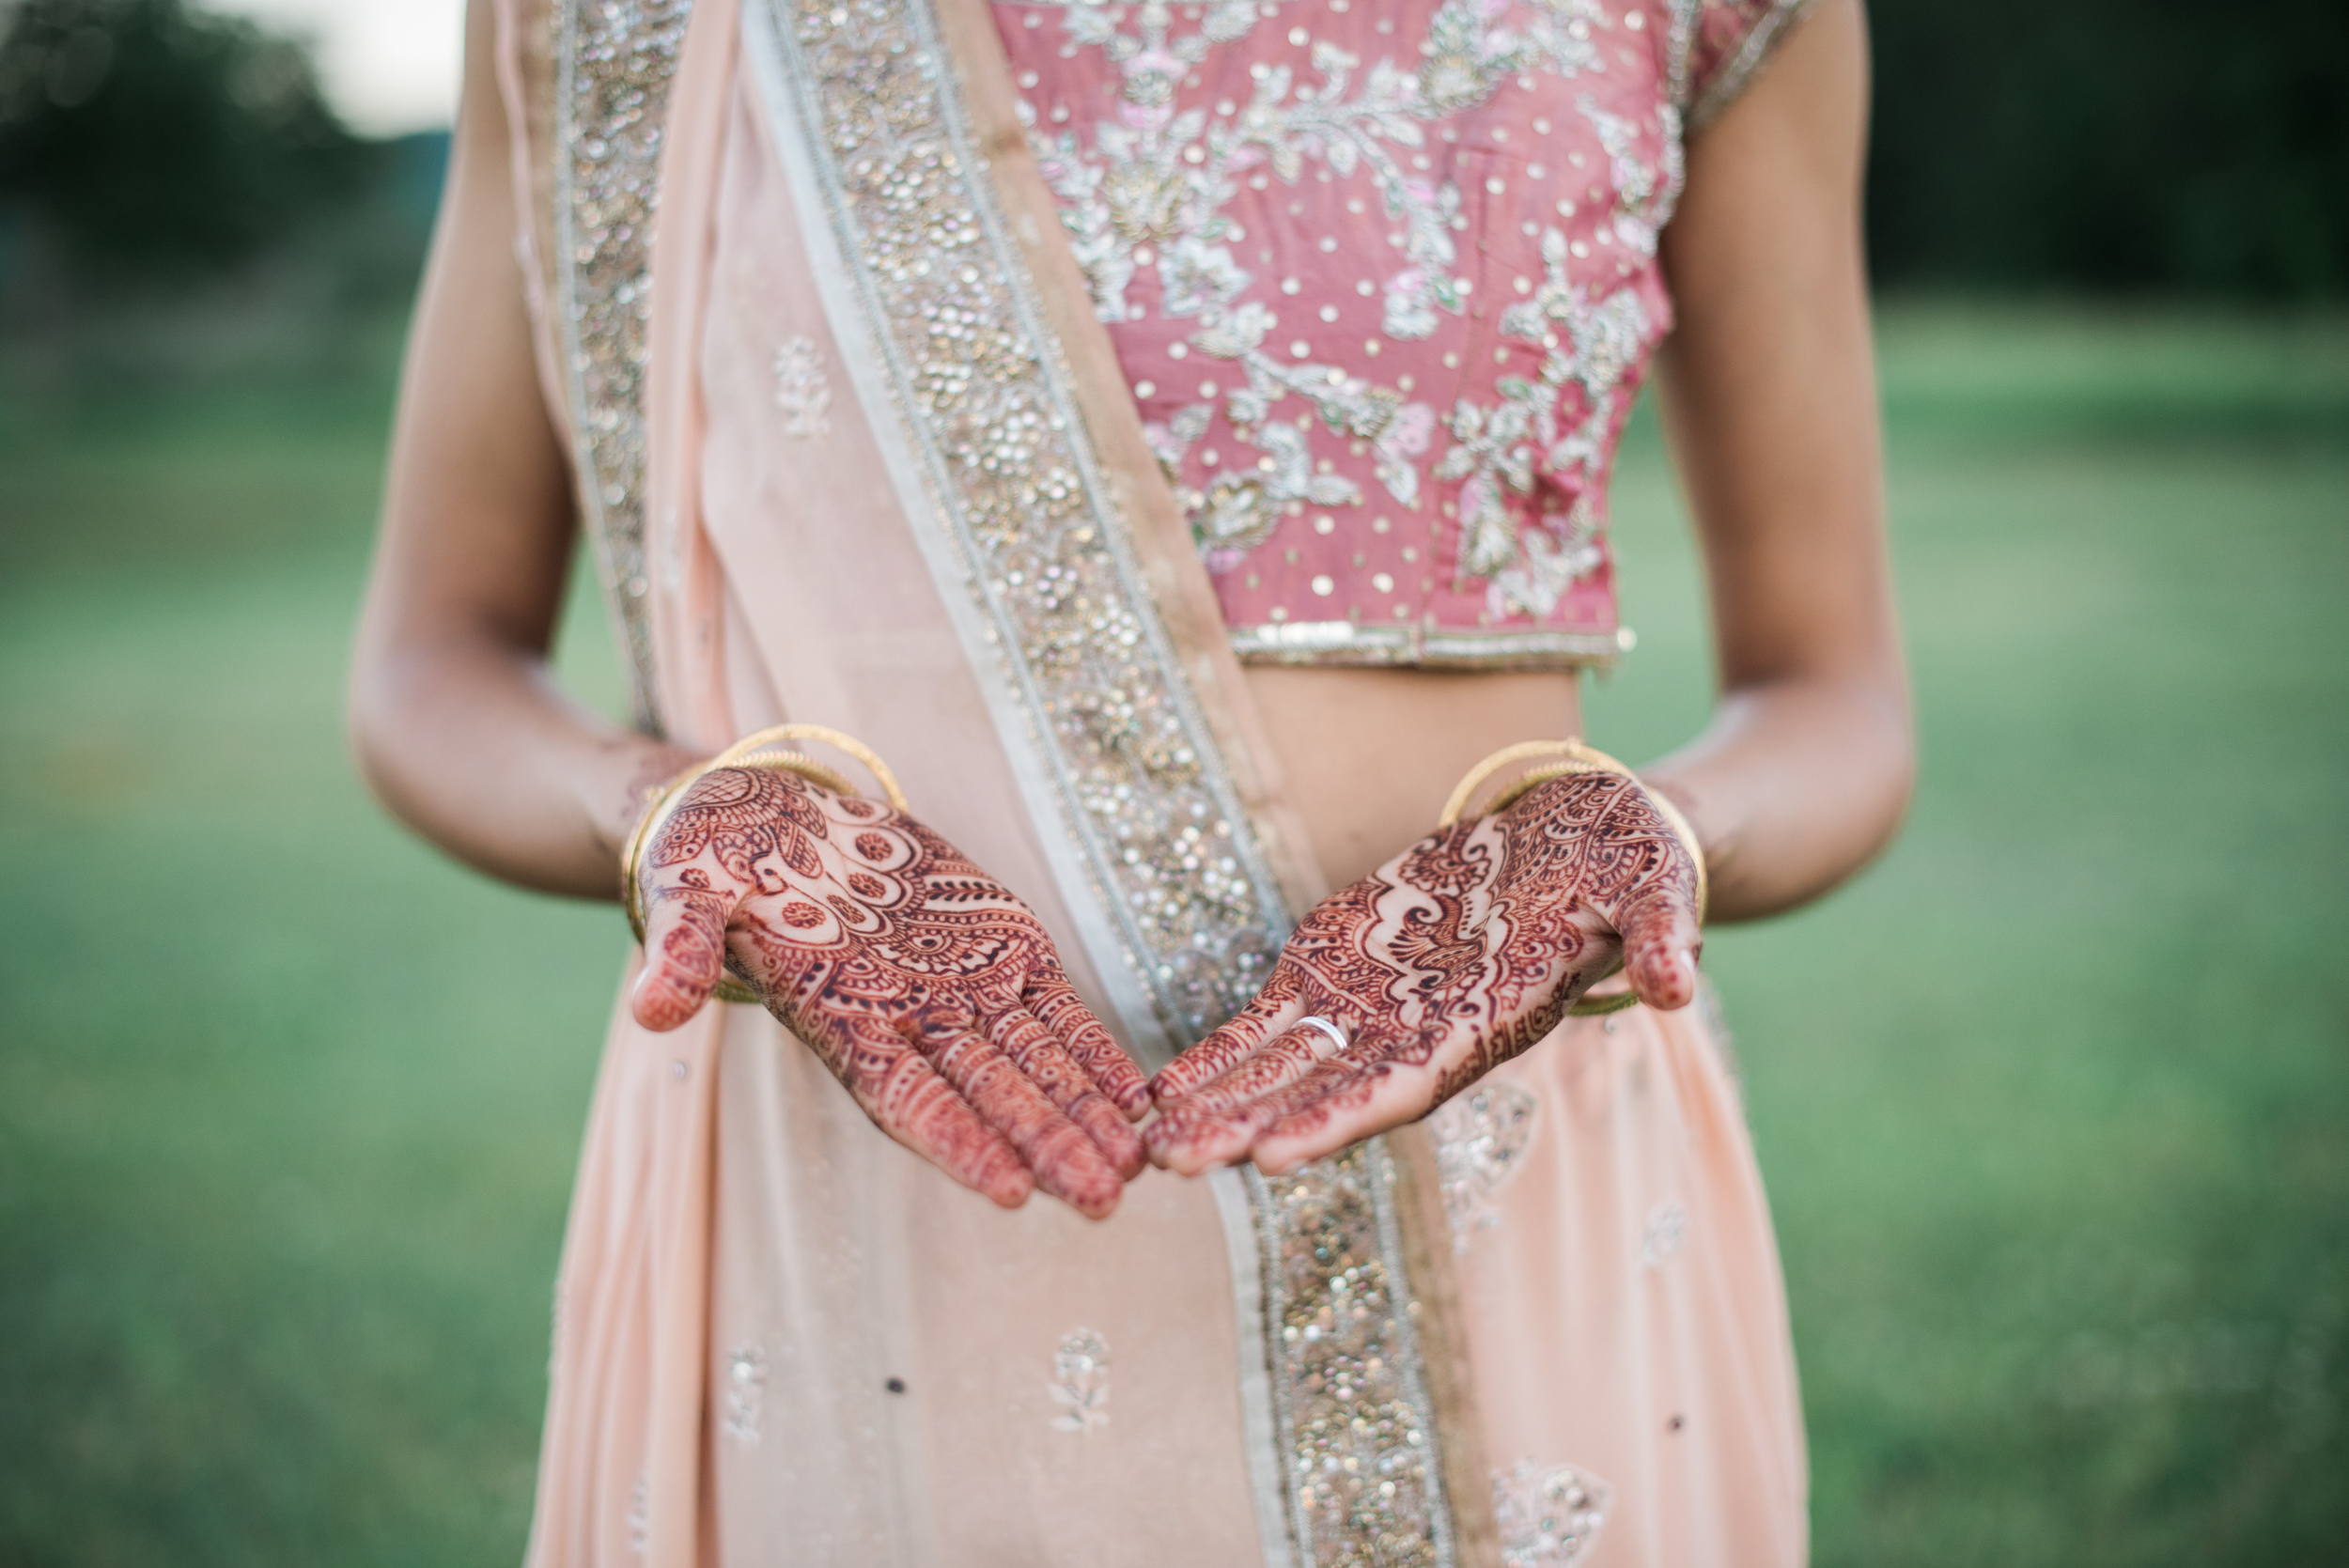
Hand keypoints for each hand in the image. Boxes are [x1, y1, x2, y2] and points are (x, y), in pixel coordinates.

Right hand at [629, 766, 1150, 1217]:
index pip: (905, 1097)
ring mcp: (958, 988)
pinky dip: (1099, 1051)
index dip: (957, 1141)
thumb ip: (679, 951)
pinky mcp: (998, 946)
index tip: (1009, 1191)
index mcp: (838, 1020)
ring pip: (1036, 1063)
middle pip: (988, 1096)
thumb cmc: (713, 862)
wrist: (766, 814)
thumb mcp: (683, 892)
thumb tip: (647, 1008)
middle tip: (1103, 1201)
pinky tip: (1144, 1097)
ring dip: (1088, 1113)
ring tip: (1142, 1166)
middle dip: (1046, 1145)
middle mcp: (907, 1020)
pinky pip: (1058, 1009)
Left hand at [1145, 770, 1700, 1174]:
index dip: (1339, 1118)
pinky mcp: (1343, 964)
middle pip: (1324, 1091)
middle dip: (1248, 1127)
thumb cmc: (1630, 861)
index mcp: (1488, 1022)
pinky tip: (1161, 1088)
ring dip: (1216, 1102)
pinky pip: (1271, 1020)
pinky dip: (1219, 1053)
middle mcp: (1422, 1030)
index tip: (1273, 1155)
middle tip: (1170, 1162)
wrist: (1590, 832)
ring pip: (1283, 1066)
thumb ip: (1663, 940)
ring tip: (1143, 1143)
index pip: (1405, 1085)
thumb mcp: (1659, 890)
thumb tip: (1678, 985)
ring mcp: (1376, 1003)